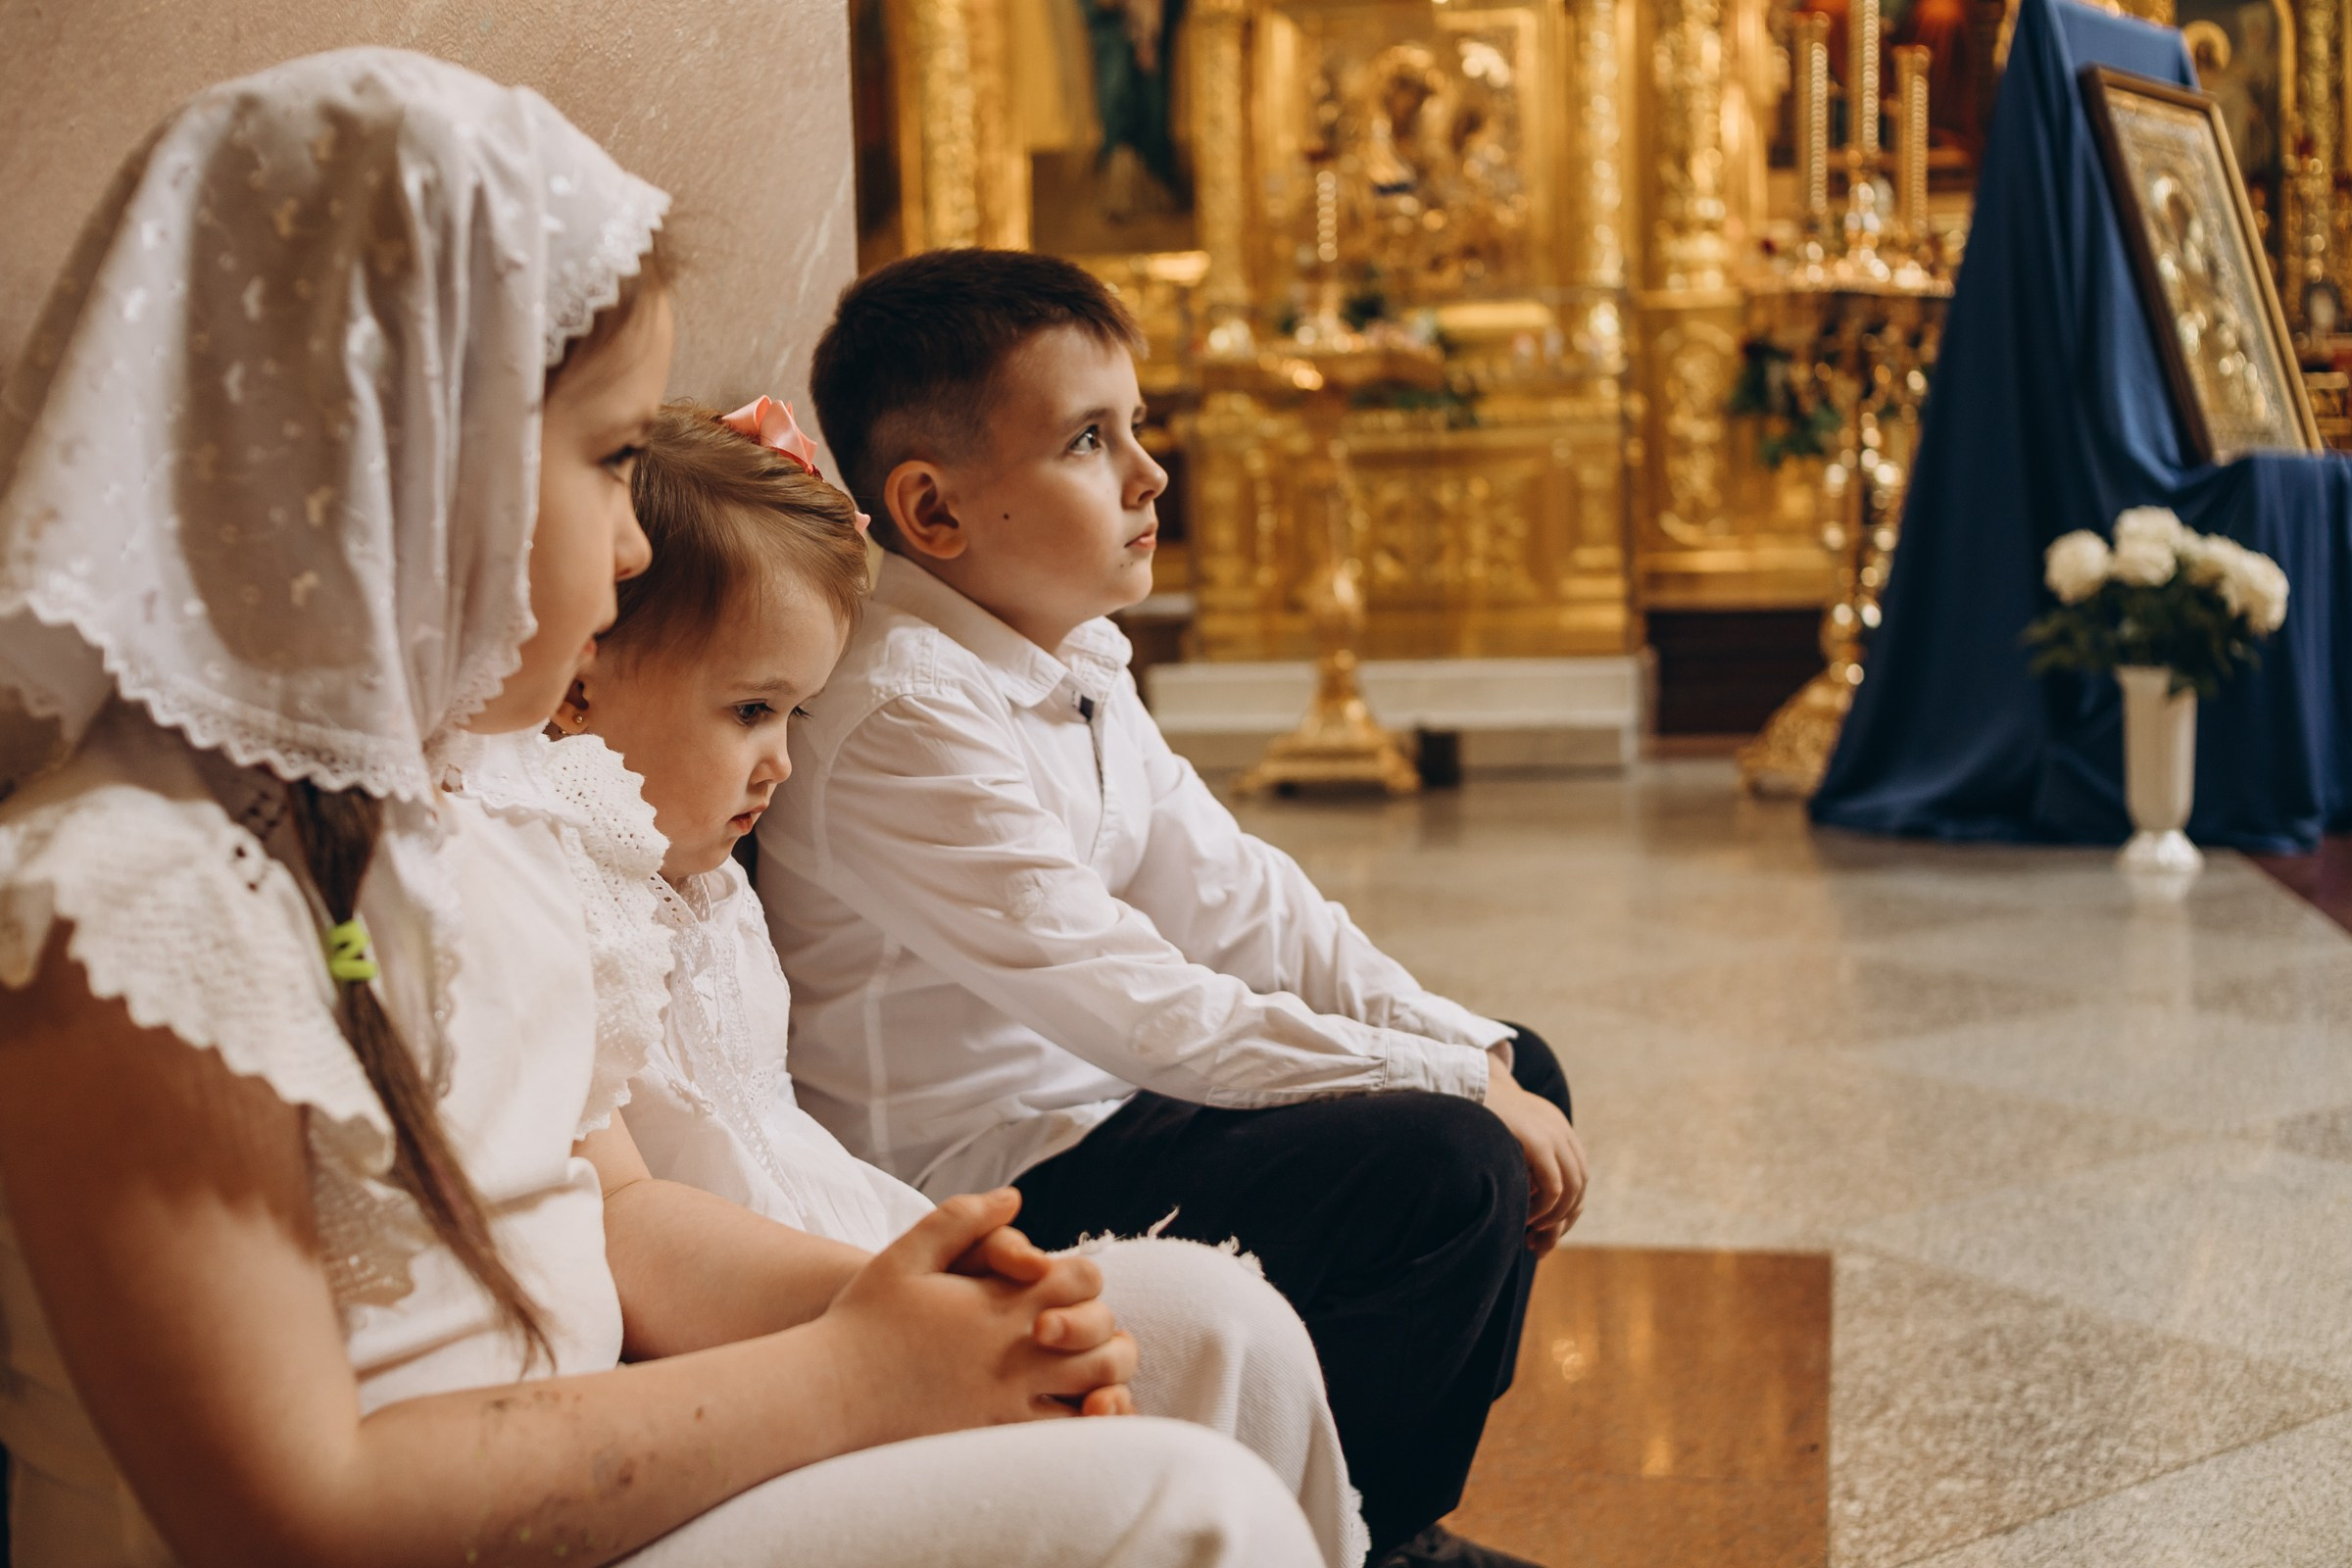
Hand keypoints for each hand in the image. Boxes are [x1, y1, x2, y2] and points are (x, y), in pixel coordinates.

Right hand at [816, 1190, 1138, 1444]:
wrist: (828, 1393)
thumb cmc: (863, 1320)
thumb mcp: (907, 1253)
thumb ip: (963, 1218)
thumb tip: (1014, 1197)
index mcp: (1000, 1305)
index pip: (1085, 1282)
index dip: (1084, 1280)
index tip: (1061, 1289)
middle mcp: (1015, 1356)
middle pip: (1108, 1341)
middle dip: (1107, 1334)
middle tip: (1081, 1336)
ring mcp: (1010, 1404)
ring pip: (1096, 1396)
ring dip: (1102, 1383)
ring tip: (1082, 1377)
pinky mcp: (995, 1442)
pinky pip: (1064, 1442)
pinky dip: (1079, 1430)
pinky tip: (1064, 1417)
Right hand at [1483, 1054, 1586, 1249]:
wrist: (1459, 1085)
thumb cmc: (1473, 1116)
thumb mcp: (1505, 1136)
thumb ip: (1521, 1158)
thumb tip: (1528, 1196)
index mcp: (1556, 1126)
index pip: (1576, 1175)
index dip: (1565, 1206)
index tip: (1543, 1229)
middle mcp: (1560, 1128)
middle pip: (1579, 1184)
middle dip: (1563, 1217)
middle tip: (1539, 1239)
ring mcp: (1553, 1132)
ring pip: (1572, 1189)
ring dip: (1555, 1216)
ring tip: (1531, 1229)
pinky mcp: (1539, 1141)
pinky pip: (1554, 1187)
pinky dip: (1544, 1208)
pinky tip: (1524, 1215)